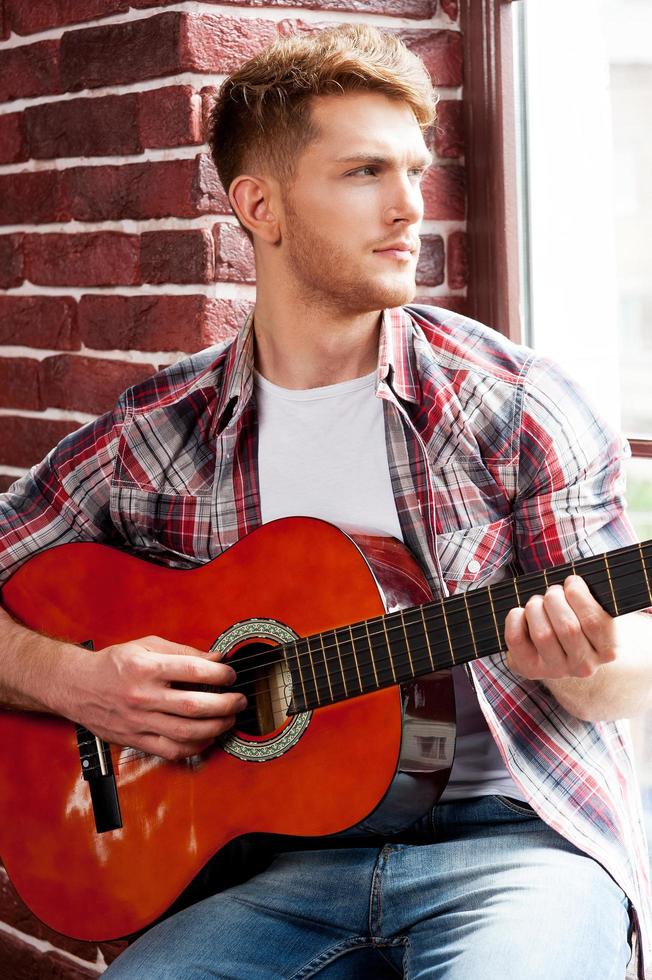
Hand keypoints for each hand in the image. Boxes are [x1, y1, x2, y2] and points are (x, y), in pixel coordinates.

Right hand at [63, 635, 246, 760]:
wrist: (77, 686)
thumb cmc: (113, 664)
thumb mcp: (146, 645)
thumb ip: (183, 652)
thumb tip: (216, 659)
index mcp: (146, 667)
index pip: (192, 671)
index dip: (219, 674)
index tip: (231, 675)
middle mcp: (143, 696)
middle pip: (194, 706)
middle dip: (225, 704)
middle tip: (239, 700)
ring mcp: (139, 721)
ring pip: (186, 732)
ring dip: (216, 728)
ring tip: (229, 719)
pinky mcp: (136, 740)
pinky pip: (172, 750)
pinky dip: (195, 747)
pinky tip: (208, 738)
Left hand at [504, 575, 618, 679]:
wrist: (562, 653)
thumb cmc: (579, 621)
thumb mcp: (594, 611)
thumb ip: (589, 599)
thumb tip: (572, 582)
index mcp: (608, 650)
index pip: (594, 622)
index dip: (579, 595)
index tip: (571, 582)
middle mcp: (584, 666)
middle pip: (567, 628)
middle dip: (555, 599)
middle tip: (552, 592)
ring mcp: (556, 670)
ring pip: (543, 634)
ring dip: (536, 608)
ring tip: (537, 602)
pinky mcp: (530, 669)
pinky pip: (517, 639)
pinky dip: (515, 618)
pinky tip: (521, 614)